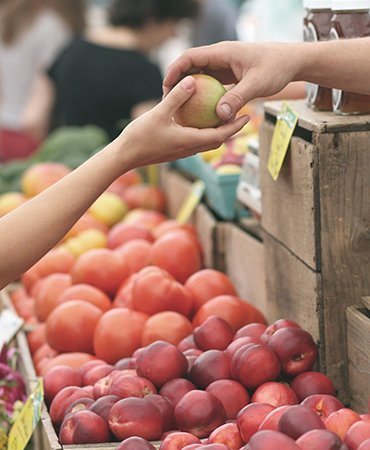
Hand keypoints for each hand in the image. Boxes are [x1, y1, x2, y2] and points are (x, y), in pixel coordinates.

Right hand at [119, 75, 249, 168]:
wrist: (124, 157)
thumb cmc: (140, 137)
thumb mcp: (159, 113)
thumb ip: (177, 97)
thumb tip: (193, 80)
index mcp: (190, 141)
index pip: (220, 135)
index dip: (235, 126)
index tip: (248, 116)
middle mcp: (189, 149)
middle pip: (217, 140)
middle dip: (231, 129)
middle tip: (241, 116)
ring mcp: (181, 151)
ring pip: (206, 142)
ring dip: (218, 131)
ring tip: (224, 117)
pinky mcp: (174, 150)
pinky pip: (195, 140)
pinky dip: (203, 132)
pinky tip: (198, 120)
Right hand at [163, 41, 300, 120]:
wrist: (293, 62)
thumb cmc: (277, 67)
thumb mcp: (257, 84)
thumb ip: (237, 98)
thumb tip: (219, 116)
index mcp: (222, 52)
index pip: (190, 57)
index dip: (175, 70)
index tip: (165, 87)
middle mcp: (220, 57)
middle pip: (191, 67)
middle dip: (177, 82)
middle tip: (168, 101)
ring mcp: (224, 66)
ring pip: (200, 77)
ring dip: (189, 90)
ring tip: (180, 108)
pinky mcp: (229, 76)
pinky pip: (211, 85)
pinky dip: (203, 96)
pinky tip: (200, 112)